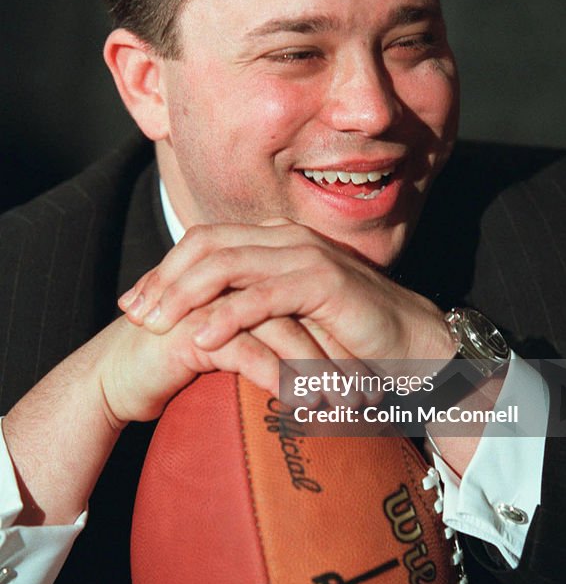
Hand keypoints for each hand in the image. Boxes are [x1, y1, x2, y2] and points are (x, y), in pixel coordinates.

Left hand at [118, 219, 453, 373]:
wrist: (412, 345)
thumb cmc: (348, 337)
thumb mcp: (288, 318)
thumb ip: (251, 306)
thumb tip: (197, 321)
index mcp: (274, 241)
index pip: (205, 242)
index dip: (165, 270)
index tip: (134, 304)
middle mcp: (286, 238)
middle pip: (207, 245)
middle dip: (164, 279)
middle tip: (134, 315)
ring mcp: (306, 255)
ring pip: (228, 264)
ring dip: (185, 294)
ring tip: (155, 325)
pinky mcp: (325, 282)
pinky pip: (264, 294)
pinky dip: (228, 314)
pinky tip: (201, 336)